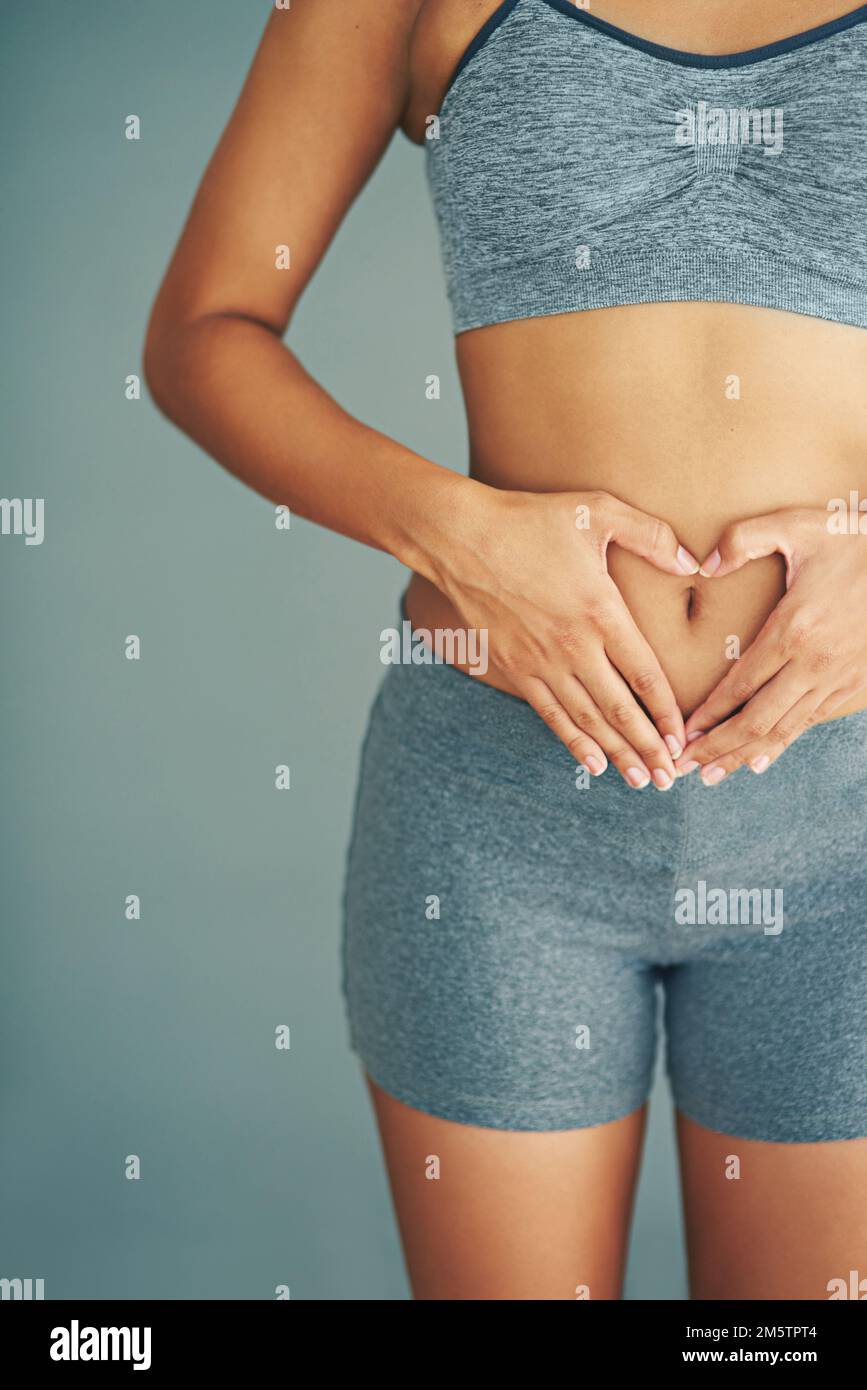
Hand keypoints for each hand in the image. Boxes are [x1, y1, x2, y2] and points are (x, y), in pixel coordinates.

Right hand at [440, 487, 699, 787]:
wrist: (460, 537)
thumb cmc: (530, 519)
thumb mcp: (598, 510)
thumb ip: (652, 535)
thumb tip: (694, 563)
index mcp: (601, 611)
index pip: (644, 674)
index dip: (667, 712)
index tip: (684, 738)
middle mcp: (574, 646)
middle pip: (620, 709)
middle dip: (649, 748)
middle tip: (671, 777)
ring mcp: (542, 661)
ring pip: (588, 720)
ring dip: (617, 754)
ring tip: (641, 780)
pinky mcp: (516, 668)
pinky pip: (550, 714)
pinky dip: (574, 742)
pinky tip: (593, 764)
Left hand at [675, 506, 866, 782]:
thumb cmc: (854, 540)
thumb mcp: (798, 525)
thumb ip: (744, 538)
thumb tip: (702, 564)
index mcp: (795, 629)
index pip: (740, 685)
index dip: (708, 715)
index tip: (682, 734)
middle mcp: (815, 663)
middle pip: (757, 720)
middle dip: (717, 749)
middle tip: (683, 769)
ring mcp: (837, 678)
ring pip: (784, 730)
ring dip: (744, 755)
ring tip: (711, 775)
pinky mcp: (854, 685)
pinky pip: (810, 723)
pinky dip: (781, 744)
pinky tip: (759, 758)